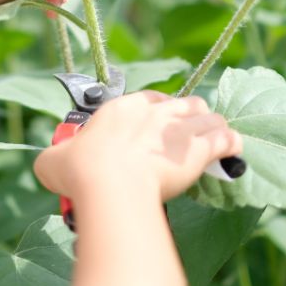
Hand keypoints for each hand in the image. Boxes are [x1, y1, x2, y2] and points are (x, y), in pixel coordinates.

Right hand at [33, 91, 242, 202]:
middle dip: (188, 116)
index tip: (155, 128)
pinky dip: (231, 145)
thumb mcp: (54, 161)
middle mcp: (155, 112)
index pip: (149, 99)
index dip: (157, 112)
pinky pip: (225, 140)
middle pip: (184, 102)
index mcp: (122, 108)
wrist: (108, 186)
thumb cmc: (80, 172)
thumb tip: (51, 162)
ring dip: (212, 127)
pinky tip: (234, 152)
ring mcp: (178, 129)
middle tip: (185, 136)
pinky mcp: (197, 150)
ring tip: (214, 141)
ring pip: (208, 116)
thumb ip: (56, 156)